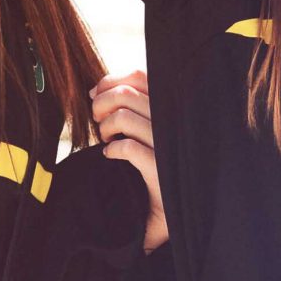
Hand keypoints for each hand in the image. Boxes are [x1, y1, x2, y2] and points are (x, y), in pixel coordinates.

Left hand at [90, 70, 164, 251]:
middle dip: (101, 103)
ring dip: (105, 126)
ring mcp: (169, 143)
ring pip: (123, 117)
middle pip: (126, 93)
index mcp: (175, 104)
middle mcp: (175, 119)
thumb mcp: (158, 126)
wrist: (184, 205)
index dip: (111, 80)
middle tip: (97, 119)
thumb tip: (100, 89)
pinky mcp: (161, 167)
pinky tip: (110, 155)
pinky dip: (111, 150)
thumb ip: (140, 104)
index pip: (140, 75)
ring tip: (106, 138)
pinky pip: (127, 148)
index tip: (95, 94)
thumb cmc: (167, 160)